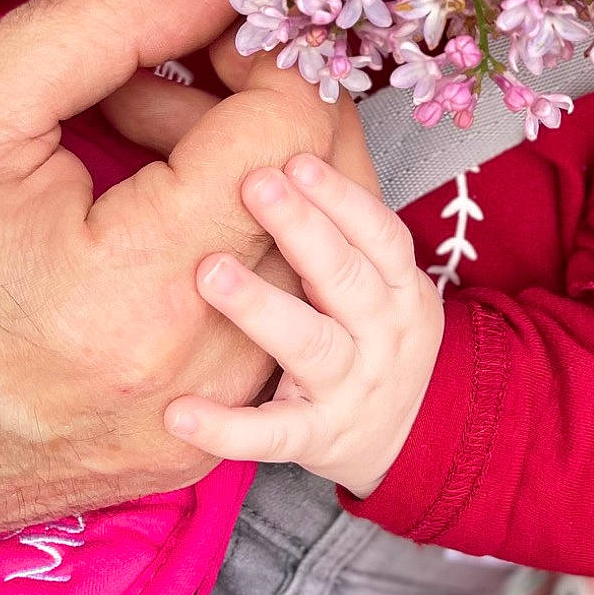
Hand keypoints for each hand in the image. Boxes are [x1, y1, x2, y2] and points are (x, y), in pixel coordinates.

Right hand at [0, 0, 369, 571]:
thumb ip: (117, 18)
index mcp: (131, 291)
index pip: (287, 137)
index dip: (269, 55)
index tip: (220, 24)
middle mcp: (184, 376)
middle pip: (313, 203)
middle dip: (263, 108)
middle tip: (184, 69)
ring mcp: (190, 426)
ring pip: (295, 265)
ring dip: (247, 181)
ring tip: (148, 140)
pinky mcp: (182, 449)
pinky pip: (259, 326)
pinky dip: (230, 253)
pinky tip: (154, 215)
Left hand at [163, 154, 442, 496]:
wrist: (414, 437)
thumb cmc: (376, 339)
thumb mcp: (386, 286)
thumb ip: (344, 236)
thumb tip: (280, 155)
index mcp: (400, 289)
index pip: (381, 235)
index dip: (342, 198)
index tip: (297, 159)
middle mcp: (384, 335)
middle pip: (346, 277)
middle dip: (302, 228)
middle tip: (253, 183)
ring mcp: (353, 388)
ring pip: (310, 345)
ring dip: (261, 306)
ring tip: (209, 272)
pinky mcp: (319, 439)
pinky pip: (272, 435)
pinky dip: (227, 427)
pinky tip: (179, 412)